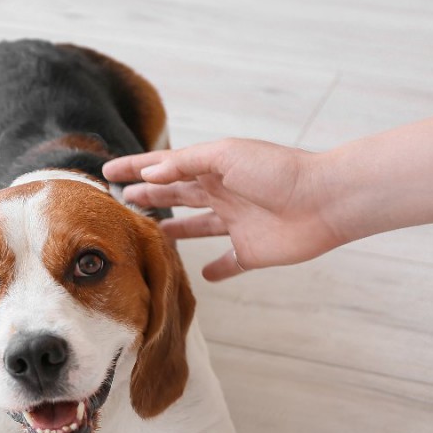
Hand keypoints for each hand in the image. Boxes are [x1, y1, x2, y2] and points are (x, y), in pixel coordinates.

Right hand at [103, 139, 344, 280]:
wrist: (325, 200)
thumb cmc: (277, 172)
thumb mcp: (225, 156)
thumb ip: (186, 165)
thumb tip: (150, 174)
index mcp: (213, 168)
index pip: (165, 168)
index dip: (135, 169)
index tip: (107, 173)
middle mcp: (222, 194)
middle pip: (177, 195)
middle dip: (150, 196)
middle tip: (122, 202)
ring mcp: (235, 224)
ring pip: (196, 228)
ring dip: (174, 231)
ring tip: (151, 235)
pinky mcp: (251, 251)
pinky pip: (228, 263)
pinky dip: (216, 269)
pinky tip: (204, 276)